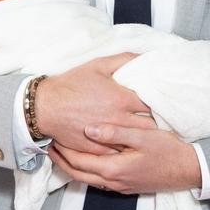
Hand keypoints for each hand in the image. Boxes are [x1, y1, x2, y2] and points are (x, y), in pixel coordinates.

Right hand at [35, 55, 154, 152]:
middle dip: (156, 123)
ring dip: (143, 138)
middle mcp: (118, 119)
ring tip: (149, 135)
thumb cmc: (71, 85)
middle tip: (160, 120)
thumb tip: (144, 57)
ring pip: (136, 141)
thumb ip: (124, 59)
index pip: (154, 104)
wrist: (45, 107)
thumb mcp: (98, 65)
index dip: (161, 104)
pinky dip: (126, 148)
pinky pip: (119, 152)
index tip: (164, 103)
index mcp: (121, 99)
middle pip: (150, 126)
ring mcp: (109, 137)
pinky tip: (129, 145)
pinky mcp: (98, 149)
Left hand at [48, 125, 201, 193]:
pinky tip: (86, 158)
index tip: (52, 137)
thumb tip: (89, 130)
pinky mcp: (126, 186)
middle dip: (61, 160)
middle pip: (77, 174)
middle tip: (50, 145)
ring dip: (72, 166)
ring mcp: (119, 186)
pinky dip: (86, 170)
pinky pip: (98, 180)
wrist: (189, 171)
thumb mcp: (143, 136)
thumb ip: (115, 132)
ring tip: (63, 151)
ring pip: (87, 179)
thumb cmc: (169, 151)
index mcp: (113, 169)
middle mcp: (113, 182)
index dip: (63, 150)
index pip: (78, 162)